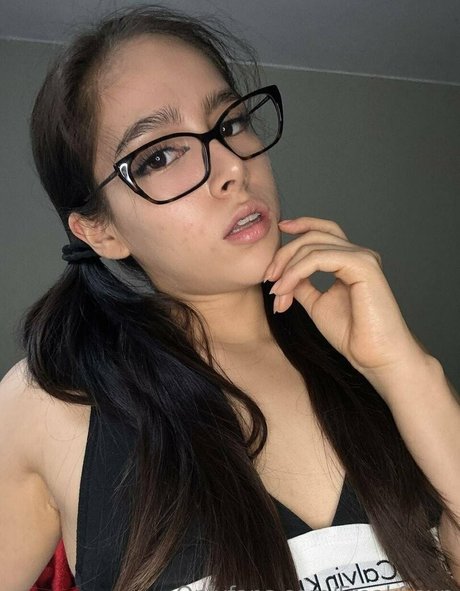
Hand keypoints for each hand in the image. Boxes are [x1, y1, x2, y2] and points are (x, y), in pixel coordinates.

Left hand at [264, 216, 427, 382]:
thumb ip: (302, 285)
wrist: (373, 356)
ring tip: (276, 290)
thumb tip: (282, 274)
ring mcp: (362, 258)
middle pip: (314, 236)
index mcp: (351, 261)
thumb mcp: (316, 303)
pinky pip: (319, 258)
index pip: (325, 232)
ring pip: (314, 246)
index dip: (302, 225)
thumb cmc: (351, 334)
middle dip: (285, 253)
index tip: (280, 230)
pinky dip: (297, 272)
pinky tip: (286, 288)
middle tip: (268, 278)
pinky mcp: (362, 266)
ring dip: (287, 266)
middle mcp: (359, 255)